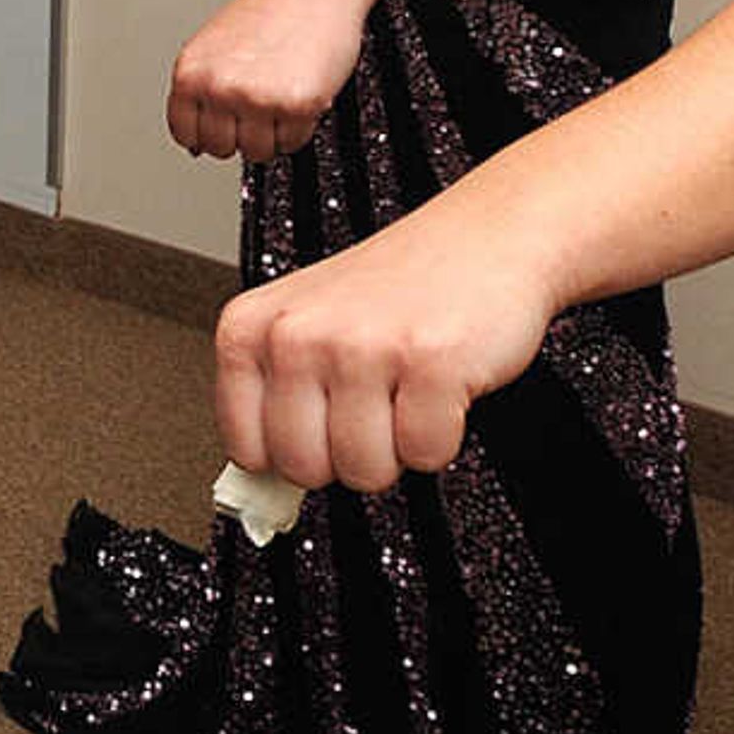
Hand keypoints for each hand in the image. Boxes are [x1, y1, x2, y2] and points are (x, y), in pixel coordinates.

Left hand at [167, 0, 370, 162]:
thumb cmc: (271, 10)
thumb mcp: (214, 47)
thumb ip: (200, 90)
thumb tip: (194, 143)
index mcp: (190, 72)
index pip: (185, 133)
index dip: (208, 134)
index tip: (225, 124)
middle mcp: (217, 87)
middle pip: (221, 148)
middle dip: (242, 134)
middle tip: (260, 103)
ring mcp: (255, 98)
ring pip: (257, 151)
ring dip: (273, 132)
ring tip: (280, 92)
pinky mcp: (294, 105)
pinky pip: (292, 142)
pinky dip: (300, 126)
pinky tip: (301, 92)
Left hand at [214, 194, 560, 487]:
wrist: (487, 235)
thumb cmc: (398, 286)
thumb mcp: (309, 328)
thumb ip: (274, 403)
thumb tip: (258, 498)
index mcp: (251, 327)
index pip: (247, 450)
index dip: (296, 449)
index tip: (322, 420)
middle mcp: (297, 333)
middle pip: (305, 469)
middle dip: (349, 452)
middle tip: (374, 399)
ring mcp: (362, 347)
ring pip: (365, 471)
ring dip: (399, 445)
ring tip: (406, 385)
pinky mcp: (430, 363)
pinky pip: (427, 455)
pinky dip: (444, 432)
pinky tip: (441, 380)